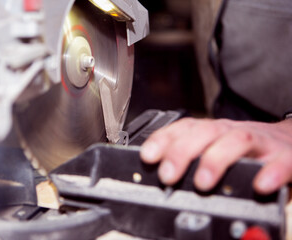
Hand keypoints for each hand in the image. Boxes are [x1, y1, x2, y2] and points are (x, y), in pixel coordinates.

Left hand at [140, 118, 291, 193]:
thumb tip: (161, 176)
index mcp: (214, 132)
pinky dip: (270, 172)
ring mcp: (261, 142)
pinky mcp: (287, 156)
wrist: (291, 142)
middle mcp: (233, 132)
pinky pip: (281, 161)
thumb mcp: (217, 149)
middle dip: (183, 151)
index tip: (148, 156)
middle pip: (206, 131)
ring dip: (217, 160)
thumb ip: (194, 160)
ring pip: (237, 140)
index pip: (185, 128)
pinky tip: (260, 185)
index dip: (164, 139)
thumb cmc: (248, 152)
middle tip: (167, 175)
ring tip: (202, 183)